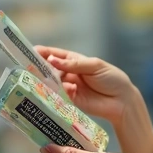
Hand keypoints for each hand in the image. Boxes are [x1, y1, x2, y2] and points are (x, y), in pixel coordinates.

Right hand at [35, 46, 152, 152]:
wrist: (122, 101)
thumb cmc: (111, 78)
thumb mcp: (94, 66)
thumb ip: (73, 64)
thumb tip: (52, 60)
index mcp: (74, 61)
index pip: (55, 54)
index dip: (42, 53)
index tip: (30, 51)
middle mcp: (69, 73)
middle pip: (49, 69)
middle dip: (40, 69)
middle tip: (31, 69)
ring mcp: (68, 87)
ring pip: (52, 83)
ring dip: (48, 82)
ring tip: (45, 80)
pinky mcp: (70, 101)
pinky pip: (59, 96)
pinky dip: (58, 93)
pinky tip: (65, 91)